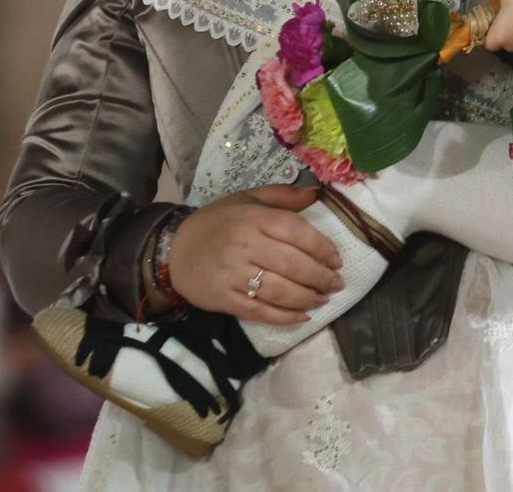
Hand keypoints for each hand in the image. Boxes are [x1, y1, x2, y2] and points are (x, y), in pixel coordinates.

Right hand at [167, 186, 344, 325]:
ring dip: (308, 298)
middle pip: (293, 265)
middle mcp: (245, 246)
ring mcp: (234, 275)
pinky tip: (302, 317)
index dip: (322, 248)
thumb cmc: (217, 222)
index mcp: (253, 219)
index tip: (337, 260)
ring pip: (281, 291)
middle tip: (336, 284)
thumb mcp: (247, 200)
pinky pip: (262, 311)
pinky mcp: (226, 299)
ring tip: (322, 299)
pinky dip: (285, 317)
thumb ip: (282, 196)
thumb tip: (317, 194)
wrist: (175, 250)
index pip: (296, 232)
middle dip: (321, 277)